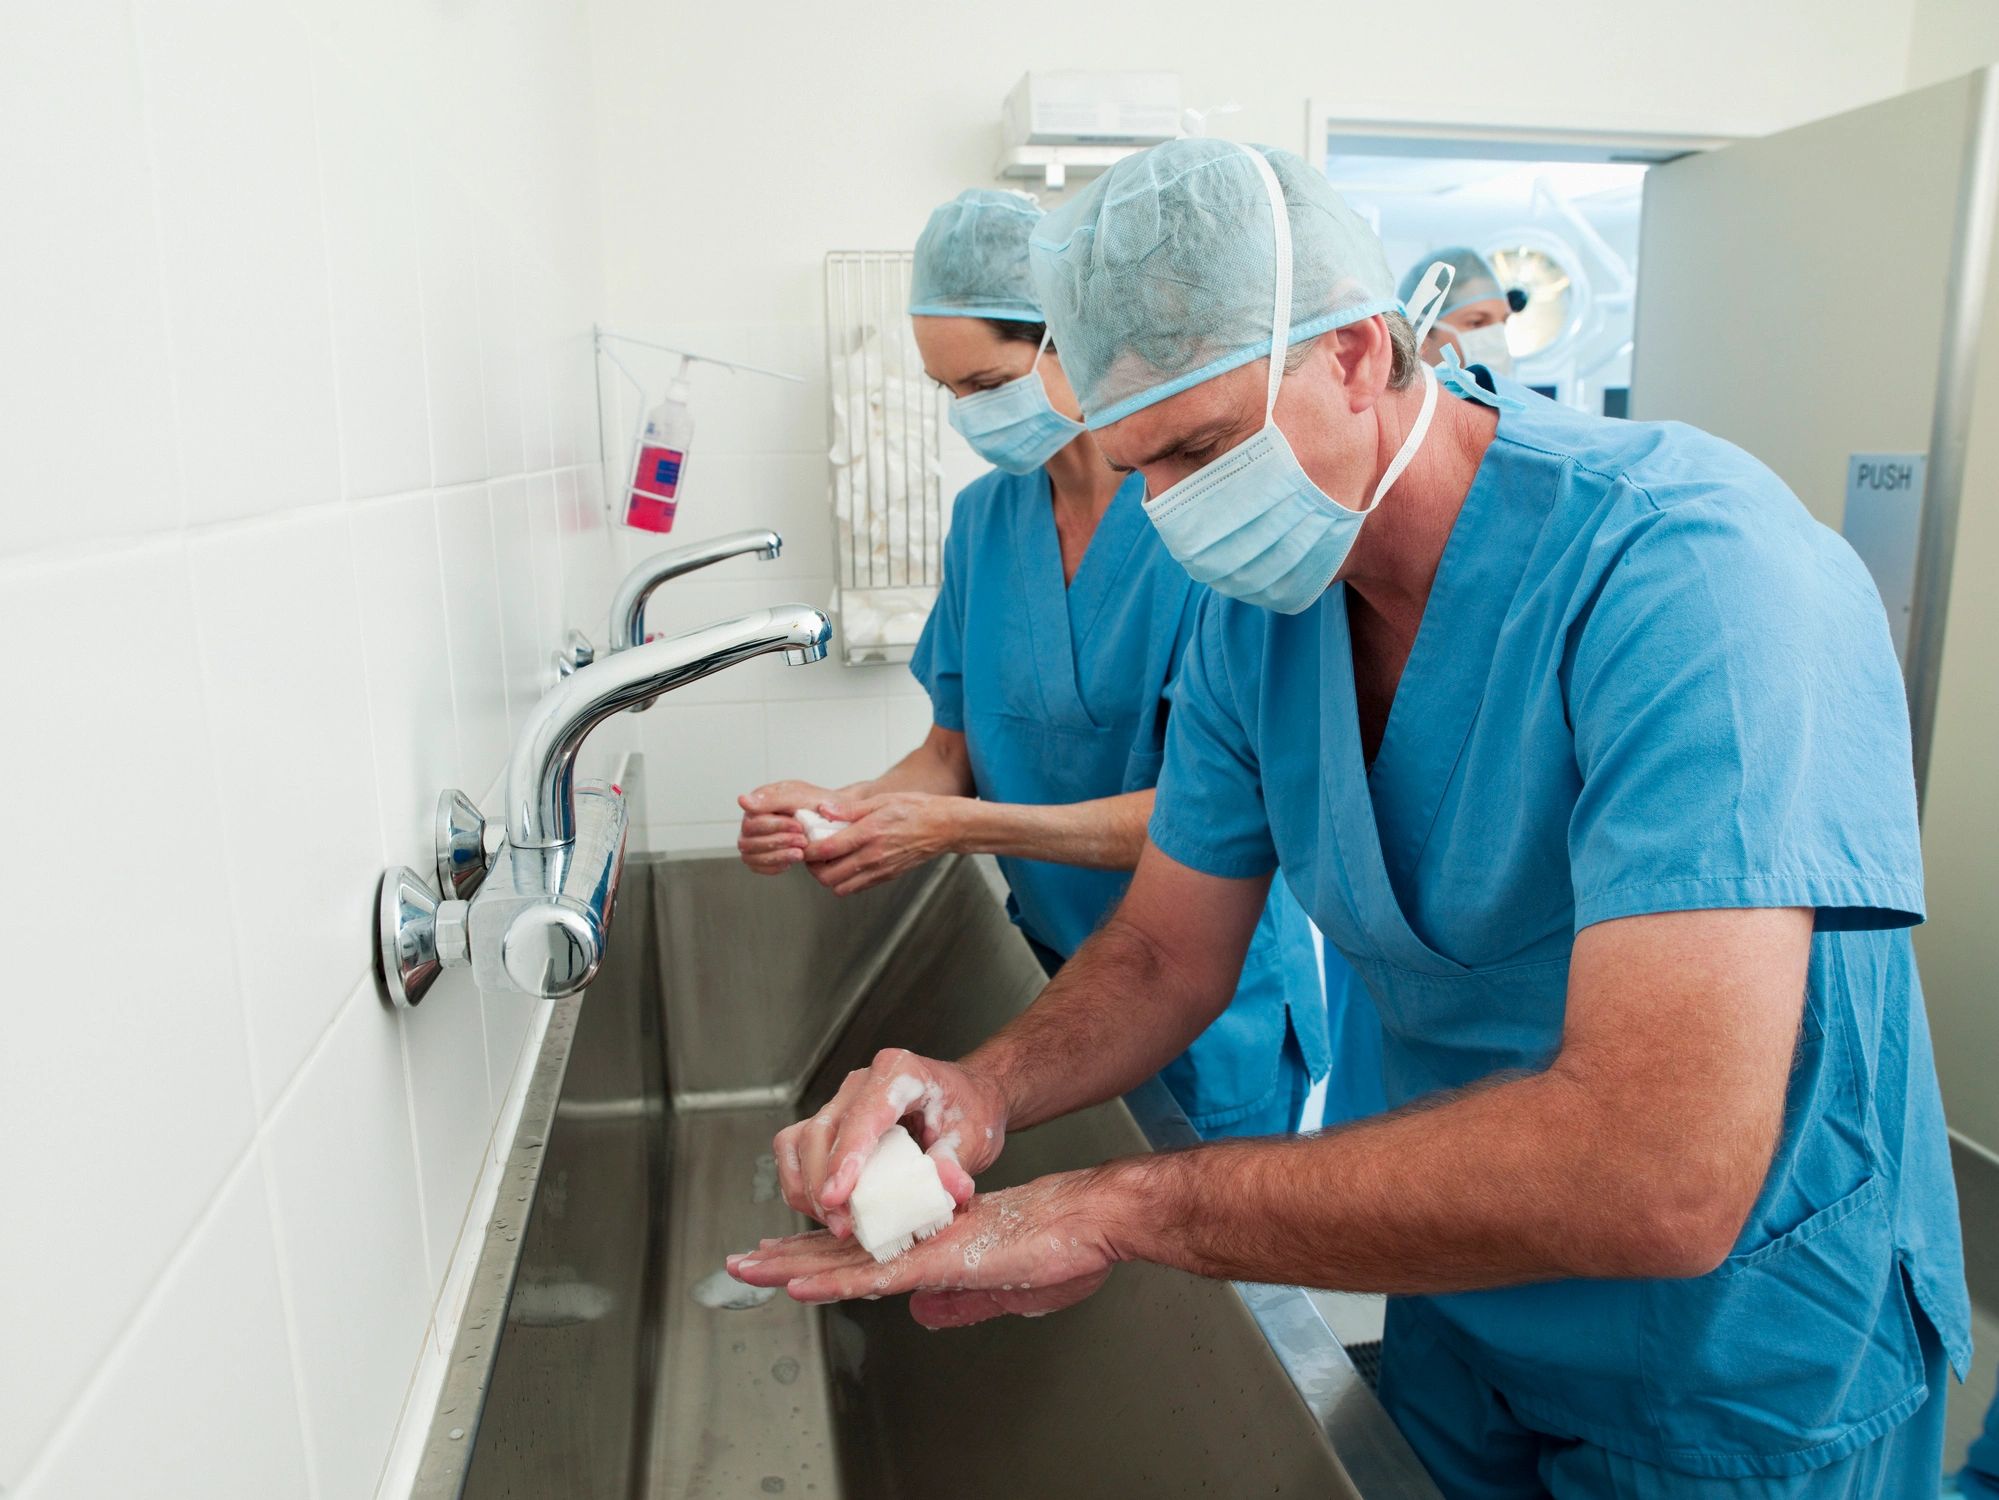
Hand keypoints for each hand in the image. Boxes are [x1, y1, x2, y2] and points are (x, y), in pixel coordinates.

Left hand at [727, 1171, 1121, 1327]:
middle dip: (790, 1256)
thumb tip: (920, 1314)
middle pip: (845, 1249)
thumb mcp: (1009, 1290)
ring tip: (748, 1268)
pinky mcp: (941, 1259)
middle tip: (745, 1261)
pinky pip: (875, 1273)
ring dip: (793, 1264)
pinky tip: (799, 1283)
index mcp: (938, 1245)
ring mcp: (928, 1246)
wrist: (1095, 1218)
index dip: (823, 1255)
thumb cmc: (1068, 1246)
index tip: (785, 1257)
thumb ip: (962, 1301)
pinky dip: (833, 1279)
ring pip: (847, 1258)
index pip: (868, 1253)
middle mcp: (923, 1239)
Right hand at [735, 780, 840, 874]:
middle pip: (747, 841)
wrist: (832, 816)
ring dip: (776, 856)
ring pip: (750, 856)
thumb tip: (742, 800)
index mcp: (758, 802)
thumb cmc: (816, 803)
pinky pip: (756, 866)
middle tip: (802, 841)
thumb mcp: (799, 796)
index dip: (776, 827)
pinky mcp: (760, 854)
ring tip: (799, 853)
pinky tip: (790, 861)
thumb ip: (771, 799)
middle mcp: (752, 820)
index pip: (752, 821)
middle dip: (778, 843)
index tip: (799, 827)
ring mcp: (754, 838)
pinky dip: (773, 866)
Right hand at [770, 1047, 1008, 1238]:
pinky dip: (801, 1183)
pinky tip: (824, 1210)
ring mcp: (842, 1101)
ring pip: (800, 1141)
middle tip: (844, 1226)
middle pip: (821, 1131)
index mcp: (900, 1072)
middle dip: (823, 1184)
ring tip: (836, 1222)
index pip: (862, 1116)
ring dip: (807, 1187)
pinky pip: (796, 1149)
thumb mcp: (974, 1136)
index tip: (836, 1197)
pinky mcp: (831, 1121)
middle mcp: (862, 1082)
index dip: (845, 1158)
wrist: (968, 1098)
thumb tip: (950, 1187)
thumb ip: (957, 1161)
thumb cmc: (969, 1109)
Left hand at [803, 791, 964, 895]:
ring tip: (828, 860)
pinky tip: (845, 863)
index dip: (808, 850)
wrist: (944, 827)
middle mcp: (872, 856)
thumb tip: (824, 810)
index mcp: (869, 834)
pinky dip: (844, 880)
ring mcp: (880, 870)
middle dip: (813, 867)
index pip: (826, 850)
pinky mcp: (886, 877)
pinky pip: (856, 887)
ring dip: (828, 877)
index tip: (803, 843)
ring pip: (840, 887)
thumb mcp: (881, 801)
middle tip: (812, 853)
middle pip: (828, 877)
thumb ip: (849, 809)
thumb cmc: (916, 810)